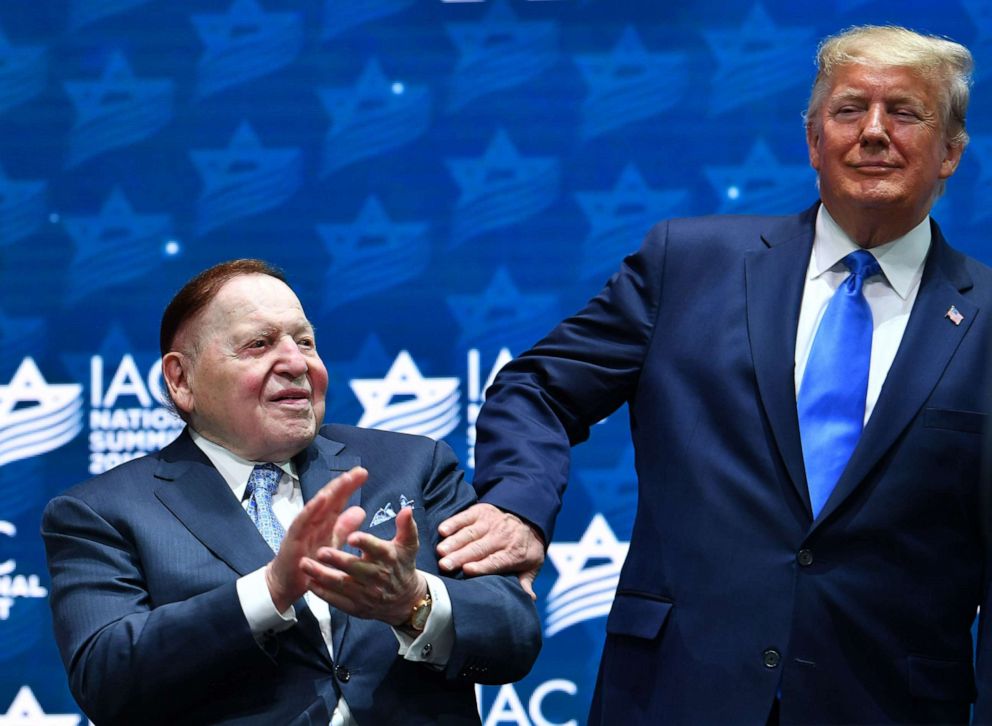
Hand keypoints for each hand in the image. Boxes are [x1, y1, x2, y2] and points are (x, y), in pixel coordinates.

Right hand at [264, 466, 366, 611]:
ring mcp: (303, 527)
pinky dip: (311, 508)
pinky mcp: (293, 538)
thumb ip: (344, 527)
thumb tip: (361, 510)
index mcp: (324, 521)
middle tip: (360, 471)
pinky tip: (321, 498)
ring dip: (331, 491)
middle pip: (330, 498)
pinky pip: (302, 521)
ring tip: (345, 479)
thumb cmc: (309, 561)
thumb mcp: (331, 543)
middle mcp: (314, 520)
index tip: (364, 473)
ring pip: (318, 505)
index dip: (350, 487)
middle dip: (344, 484)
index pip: (338, 500)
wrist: (286, 583)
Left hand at [303, 506, 424, 626]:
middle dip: (337, 560)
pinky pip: (338, 601)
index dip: (365, 543)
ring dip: (322, 576)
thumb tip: (407, 509)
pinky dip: (323, 594)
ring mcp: (366, 594)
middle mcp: (377, 577)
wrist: (405, 600)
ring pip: (342, 585)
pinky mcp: (357, 607)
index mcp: (388, 557)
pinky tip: (310, 584)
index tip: (352, 536)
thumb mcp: (409, 545)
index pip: (376, 549)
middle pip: (354, 568)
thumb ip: (406, 526)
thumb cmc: (402, 565)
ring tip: (305, 565)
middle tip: (320, 550)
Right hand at [436, 503, 544, 599]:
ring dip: (454, 542)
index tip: (467, 570)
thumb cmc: (524, 546)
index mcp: (515, 552)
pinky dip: (453, 523)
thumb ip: (526, 581)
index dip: (482, 565)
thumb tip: (529, 599)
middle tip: (444, 565)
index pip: (497, 560)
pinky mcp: (480, 511)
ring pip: (470, 533)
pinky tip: (442, 531)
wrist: (528, 515)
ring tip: (440, 551)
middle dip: (461, 556)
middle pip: (479, 548)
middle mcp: (502, 535)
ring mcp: (490, 522)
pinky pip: (465, 517)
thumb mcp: (532, 564)